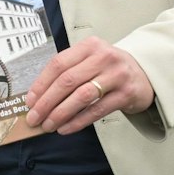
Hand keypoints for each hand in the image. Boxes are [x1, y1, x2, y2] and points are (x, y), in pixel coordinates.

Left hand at [23, 36, 154, 134]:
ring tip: (48, 125)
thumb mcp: (90, 60)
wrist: (145, 74)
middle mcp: (104, 57)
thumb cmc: (109, 69)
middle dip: (46, 102)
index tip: (29, 101)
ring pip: (81, 96)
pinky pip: (96, 110)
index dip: (41, 84)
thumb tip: (37, 98)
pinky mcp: (126, 94)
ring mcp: (117, 75)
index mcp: (89, 46)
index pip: (58, 64)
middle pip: (67, 80)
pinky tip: (66, 128)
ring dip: (60, 113)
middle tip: (34, 118)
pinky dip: (78, 121)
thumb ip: (68, 73)